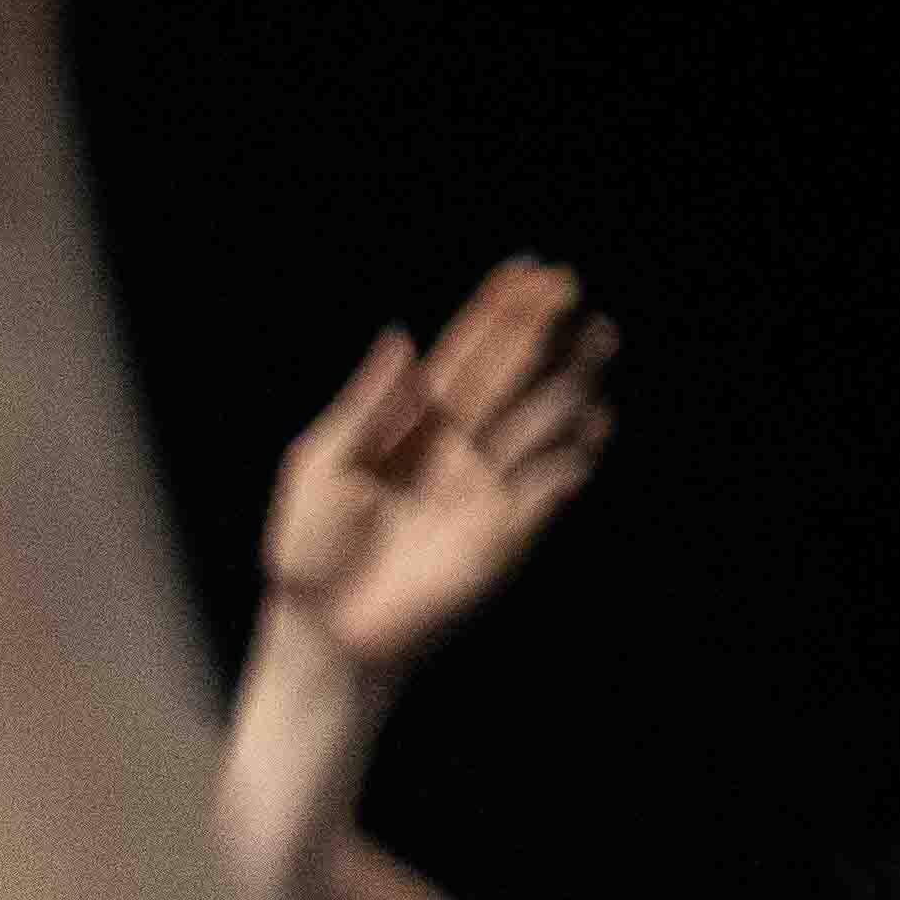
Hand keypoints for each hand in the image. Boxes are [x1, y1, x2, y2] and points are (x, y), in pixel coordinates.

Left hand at [259, 258, 614, 681]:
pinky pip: (552, 485)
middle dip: (544, 336)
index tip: (533, 272)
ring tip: (591, 344)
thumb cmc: (308, 546)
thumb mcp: (320, 466)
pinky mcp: (506, 532)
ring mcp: (487, 486)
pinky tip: (586, 429)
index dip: (500, 313)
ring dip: (568, 384)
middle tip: (574, 295)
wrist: (323, 627)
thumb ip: (364, 404)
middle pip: (513, 378)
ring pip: (542, 421)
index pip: (466, 356)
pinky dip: (570, 456)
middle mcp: (458, 447)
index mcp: (411, 424)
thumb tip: (400, 336)